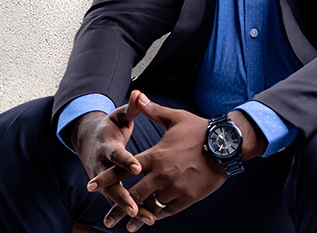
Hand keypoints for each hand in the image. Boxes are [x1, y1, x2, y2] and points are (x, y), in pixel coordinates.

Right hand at [71, 90, 143, 222]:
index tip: (136, 168)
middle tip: (135, 207)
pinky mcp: (106, 187)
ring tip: (145, 218)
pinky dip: (129, 209)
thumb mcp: (118, 115)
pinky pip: (117, 201)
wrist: (88, 140)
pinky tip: (145, 218)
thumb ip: (131, 107)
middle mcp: (101, 166)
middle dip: (122, 196)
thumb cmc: (110, 126)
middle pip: (111, 183)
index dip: (126, 160)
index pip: (116, 155)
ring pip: (114, 196)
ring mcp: (102, 179)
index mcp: (107, 147)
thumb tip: (139, 92)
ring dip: (127, 208)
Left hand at [88, 93, 226, 230]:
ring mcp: (174, 189)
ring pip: (150, 207)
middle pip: (134, 195)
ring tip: (127, 226)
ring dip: (137, 217)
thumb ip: (153, 111)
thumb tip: (137, 96)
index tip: (91, 186)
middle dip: (118, 208)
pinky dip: (157, 215)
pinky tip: (150, 219)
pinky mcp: (186, 198)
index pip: (125, 169)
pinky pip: (167, 211)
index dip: (107, 178)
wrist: (225, 146)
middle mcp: (162, 175)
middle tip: (107, 219)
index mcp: (156, 156)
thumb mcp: (175, 118)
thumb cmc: (199, 130)